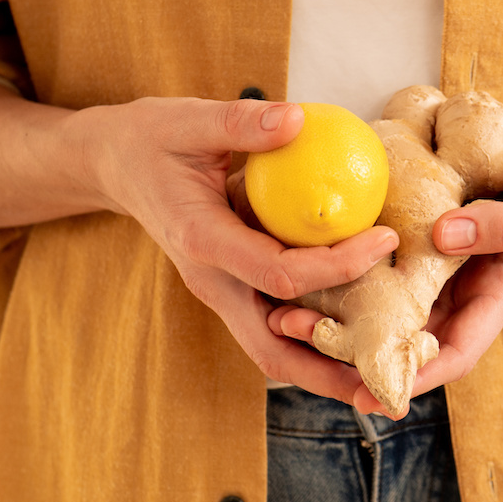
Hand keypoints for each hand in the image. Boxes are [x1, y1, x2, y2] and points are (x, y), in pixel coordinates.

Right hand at [86, 96, 397, 402]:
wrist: (115, 164)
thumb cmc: (152, 138)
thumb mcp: (189, 120)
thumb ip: (239, 121)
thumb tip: (297, 118)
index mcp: (202, 243)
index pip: (278, 274)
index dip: (336, 265)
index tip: (385, 240)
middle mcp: (212, 281)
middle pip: (273, 348)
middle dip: (328, 374)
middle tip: (387, 383)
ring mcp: (221, 291)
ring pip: (274, 349)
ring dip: (325, 369)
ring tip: (383, 377)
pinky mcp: (233, 288)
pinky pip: (277, 322)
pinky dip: (316, 336)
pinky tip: (363, 329)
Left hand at [269, 124, 502, 411]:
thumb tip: (446, 236)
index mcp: (499, 294)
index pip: (456, 351)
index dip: (415, 376)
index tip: (371, 391)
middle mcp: (466, 292)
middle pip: (410, 337)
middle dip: (356, 349)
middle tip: (298, 334)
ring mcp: (447, 270)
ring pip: (392, 307)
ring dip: (343, 314)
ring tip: (286, 307)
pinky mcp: (432, 243)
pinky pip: (391, 268)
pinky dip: (355, 273)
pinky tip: (313, 263)